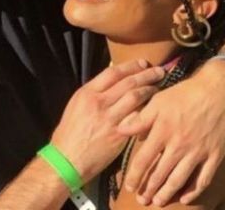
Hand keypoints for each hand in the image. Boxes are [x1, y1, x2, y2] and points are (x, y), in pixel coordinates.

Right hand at [51, 60, 164, 182]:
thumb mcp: (77, 104)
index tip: (143, 63)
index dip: (131, 66)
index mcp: (87, 93)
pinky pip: (137, 118)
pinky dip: (147, 111)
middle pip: (128, 82)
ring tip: (158, 87)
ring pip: (135, 97)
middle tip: (159, 71)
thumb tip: (114, 80)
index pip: (113, 72)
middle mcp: (98, 103)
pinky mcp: (118, 135)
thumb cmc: (70, 132)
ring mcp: (109, 119)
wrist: (66, 160)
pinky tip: (154, 109)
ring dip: (150, 90)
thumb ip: (95, 92)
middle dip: (146, 74)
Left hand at [118, 59, 224, 205]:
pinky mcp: (214, 155)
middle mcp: (179, 144)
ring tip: (158, 202)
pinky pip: (203, 179)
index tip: (129, 186)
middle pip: (160, 173)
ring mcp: (198, 151)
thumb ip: (140, 118)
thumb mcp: (159, 100)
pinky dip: (193, 191)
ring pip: (179, 179)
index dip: (135, 175)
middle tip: (142, 200)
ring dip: (167, 193)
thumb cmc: (185, 93)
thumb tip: (122, 129)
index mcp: (163, 130)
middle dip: (149, 190)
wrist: (219, 89)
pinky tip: (185, 198)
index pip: (144, 159)